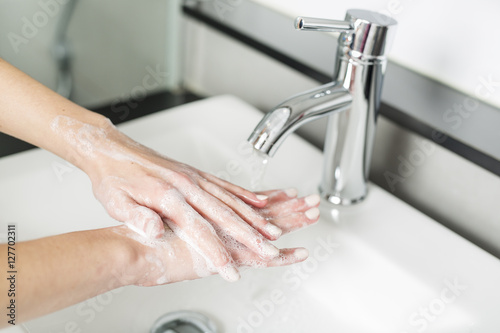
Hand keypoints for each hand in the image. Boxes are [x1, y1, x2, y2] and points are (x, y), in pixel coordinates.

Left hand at [63, 117, 310, 280]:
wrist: (112, 151)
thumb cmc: (113, 177)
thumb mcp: (115, 202)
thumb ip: (137, 217)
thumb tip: (156, 231)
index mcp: (167, 195)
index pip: (198, 228)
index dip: (216, 251)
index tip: (229, 269)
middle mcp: (186, 184)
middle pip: (224, 214)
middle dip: (249, 235)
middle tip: (268, 251)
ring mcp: (193, 177)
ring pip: (231, 199)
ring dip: (254, 217)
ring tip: (273, 231)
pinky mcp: (195, 173)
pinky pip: (226, 185)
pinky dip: (245, 195)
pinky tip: (259, 203)